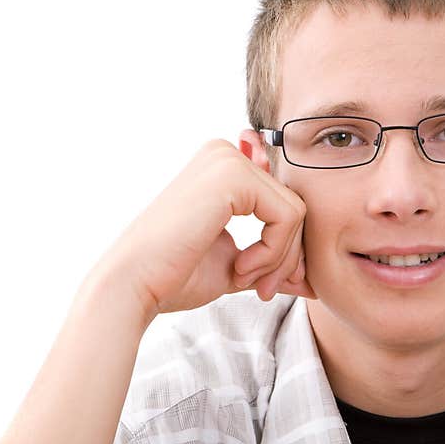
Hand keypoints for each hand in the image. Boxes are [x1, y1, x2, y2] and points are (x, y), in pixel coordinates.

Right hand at [95, 139, 314, 315]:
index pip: (281, 203)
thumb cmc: (174, 275)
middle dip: (286, 257)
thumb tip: (311, 279)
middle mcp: (226, 153)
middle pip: (294, 205)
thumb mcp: (235, 263)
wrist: (133, 284)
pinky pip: (288, 216)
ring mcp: (229, 159)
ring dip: (279, 258)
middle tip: (262, 290)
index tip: (267, 284)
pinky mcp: (233, 175)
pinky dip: (273, 252)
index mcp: (223, 167)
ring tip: (247, 281)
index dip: (285, 248)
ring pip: (296, 212)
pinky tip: (240, 269)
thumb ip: (271, 260)